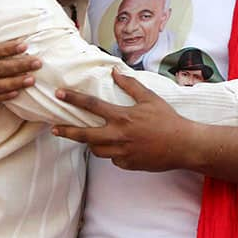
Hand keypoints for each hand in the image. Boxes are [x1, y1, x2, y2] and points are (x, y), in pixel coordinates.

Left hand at [52, 69, 191, 170]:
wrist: (182, 145)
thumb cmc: (167, 119)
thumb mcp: (149, 98)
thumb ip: (130, 85)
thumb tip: (115, 72)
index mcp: (122, 116)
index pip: (91, 105)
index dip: (74, 99)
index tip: (59, 94)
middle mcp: (118, 136)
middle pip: (84, 135)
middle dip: (67, 131)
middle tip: (54, 128)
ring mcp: (121, 152)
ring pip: (96, 150)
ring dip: (91, 142)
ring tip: (88, 136)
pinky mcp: (127, 164)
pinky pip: (112, 158)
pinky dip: (112, 152)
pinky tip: (118, 146)